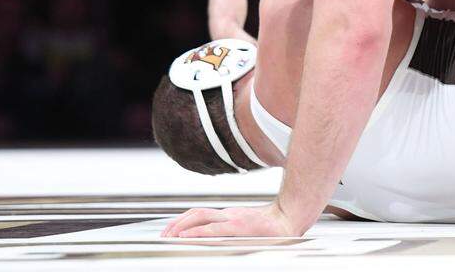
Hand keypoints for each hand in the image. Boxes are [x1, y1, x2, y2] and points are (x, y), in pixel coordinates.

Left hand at [161, 201, 301, 238]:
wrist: (290, 218)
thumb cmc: (274, 227)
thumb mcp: (249, 228)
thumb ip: (234, 232)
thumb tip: (217, 239)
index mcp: (230, 215)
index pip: (201, 214)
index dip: (183, 220)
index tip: (170, 230)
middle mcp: (229, 214)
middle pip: (197, 213)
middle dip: (177, 223)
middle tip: (164, 235)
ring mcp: (234, 218)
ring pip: (201, 217)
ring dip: (182, 226)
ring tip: (171, 235)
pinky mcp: (239, 226)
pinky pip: (214, 229)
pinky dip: (197, 232)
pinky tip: (187, 237)